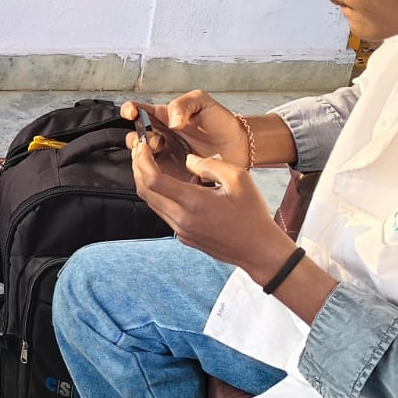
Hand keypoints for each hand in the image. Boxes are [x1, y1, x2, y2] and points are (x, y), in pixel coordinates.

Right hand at [123, 92, 247, 165]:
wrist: (239, 146)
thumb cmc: (221, 123)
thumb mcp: (202, 102)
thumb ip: (183, 104)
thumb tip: (171, 121)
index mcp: (164, 117)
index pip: (138, 112)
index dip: (130, 111)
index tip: (131, 113)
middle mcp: (161, 136)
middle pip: (134, 138)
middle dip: (137, 140)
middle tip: (152, 141)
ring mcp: (166, 156)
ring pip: (141, 158)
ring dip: (144, 157)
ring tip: (160, 153)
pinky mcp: (173, 173)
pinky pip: (156, 175)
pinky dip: (154, 173)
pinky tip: (165, 167)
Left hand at [131, 138, 293, 282]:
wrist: (259, 250)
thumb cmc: (252, 215)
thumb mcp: (238, 179)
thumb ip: (209, 165)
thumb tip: (188, 161)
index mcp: (194, 203)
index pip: (153, 180)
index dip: (142, 161)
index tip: (142, 146)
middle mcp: (182, 219)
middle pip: (145, 192)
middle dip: (138, 169)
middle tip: (140, 151)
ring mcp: (181, 231)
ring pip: (152, 203)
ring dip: (146, 183)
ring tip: (149, 164)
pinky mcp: (184, 237)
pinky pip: (164, 213)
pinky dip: (159, 196)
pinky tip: (169, 184)